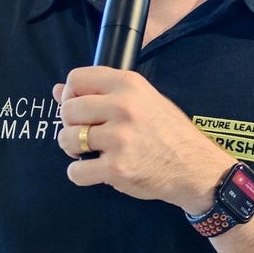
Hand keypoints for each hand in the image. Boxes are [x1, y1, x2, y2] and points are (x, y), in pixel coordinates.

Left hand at [53, 66, 231, 213]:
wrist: (195, 168)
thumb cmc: (169, 133)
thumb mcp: (143, 99)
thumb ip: (102, 92)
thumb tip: (58, 89)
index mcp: (129, 84)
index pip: (76, 78)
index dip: (70, 95)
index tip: (78, 108)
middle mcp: (123, 107)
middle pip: (68, 110)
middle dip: (70, 124)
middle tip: (85, 134)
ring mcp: (120, 138)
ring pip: (67, 139)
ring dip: (72, 148)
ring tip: (90, 151)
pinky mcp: (117, 168)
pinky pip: (76, 171)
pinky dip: (79, 174)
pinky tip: (94, 170)